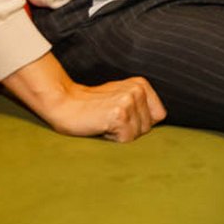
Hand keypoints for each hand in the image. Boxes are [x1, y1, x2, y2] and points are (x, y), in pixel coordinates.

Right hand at [2, 54, 165, 142]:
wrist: (63, 105)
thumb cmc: (92, 107)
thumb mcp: (121, 98)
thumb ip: (141, 106)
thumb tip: (160, 122)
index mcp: (142, 85)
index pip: (159, 116)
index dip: (140, 124)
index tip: (121, 118)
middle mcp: (138, 90)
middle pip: (149, 127)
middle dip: (129, 130)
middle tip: (109, 120)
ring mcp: (129, 101)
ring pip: (138, 134)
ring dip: (120, 134)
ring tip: (104, 122)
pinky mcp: (119, 115)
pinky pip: (127, 139)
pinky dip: (112, 139)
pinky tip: (101, 127)